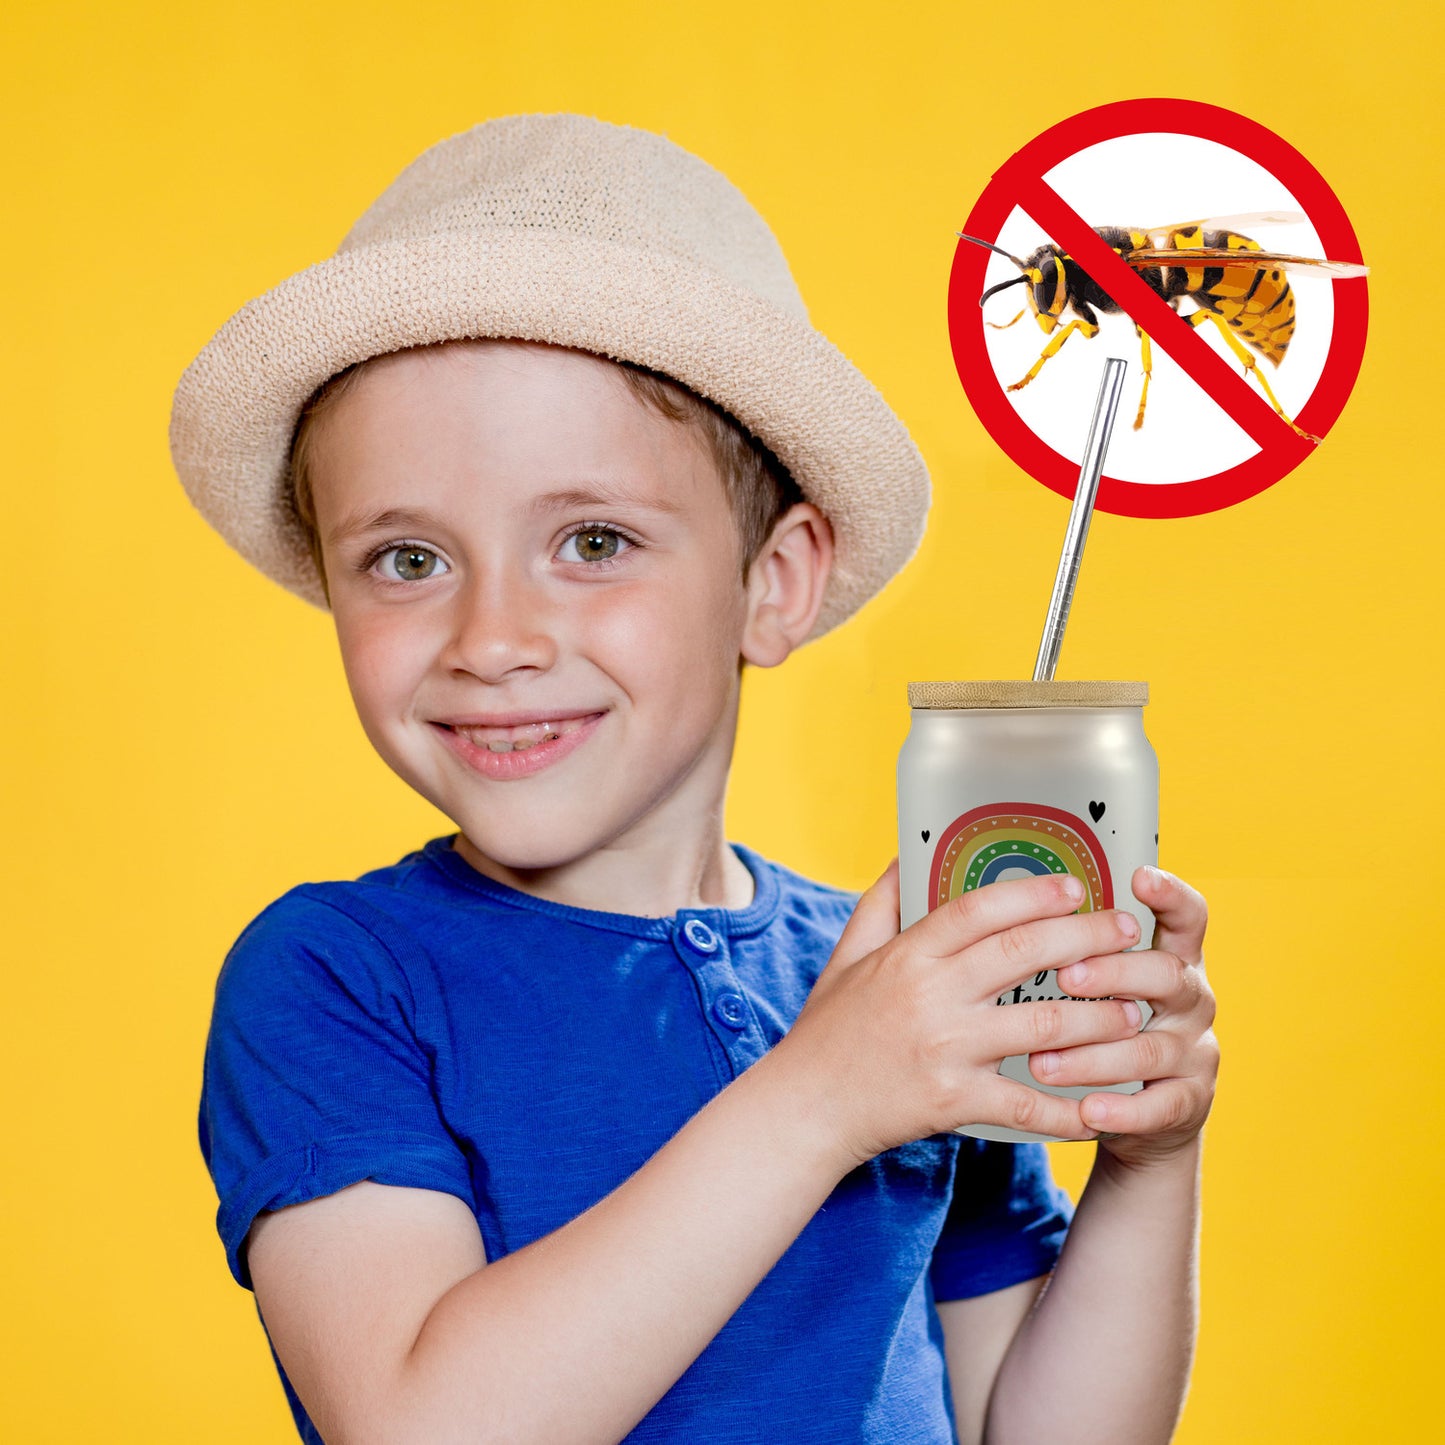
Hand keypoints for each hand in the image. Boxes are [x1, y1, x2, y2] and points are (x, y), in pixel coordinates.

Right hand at [774, 860, 1147, 1168]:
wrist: (804, 1108)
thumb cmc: (829, 1028)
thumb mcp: (847, 954)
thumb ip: (883, 902)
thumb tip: (910, 851)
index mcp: (907, 955)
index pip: (978, 909)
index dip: (1032, 893)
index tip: (1076, 885)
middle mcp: (929, 996)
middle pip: (1022, 956)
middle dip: (1085, 938)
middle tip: (1127, 931)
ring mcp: (945, 1050)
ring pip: (1041, 1027)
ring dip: (1098, 1017)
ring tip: (1134, 1009)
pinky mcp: (954, 1102)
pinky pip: (1026, 1104)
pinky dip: (1069, 1110)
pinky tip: (1103, 1106)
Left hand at [1037, 866, 1217, 1168]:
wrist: (1145, 1114)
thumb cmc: (1108, 1031)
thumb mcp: (1107, 986)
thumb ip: (1081, 950)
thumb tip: (1021, 908)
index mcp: (1173, 961)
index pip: (1187, 918)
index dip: (1171, 895)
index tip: (1139, 876)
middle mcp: (1192, 1001)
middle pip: (1166, 975)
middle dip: (1114, 973)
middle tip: (1066, 977)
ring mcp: (1195, 1054)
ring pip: (1150, 1048)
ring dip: (1093, 1055)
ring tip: (1041, 1062)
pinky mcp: (1188, 1104)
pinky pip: (1158, 1107)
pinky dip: (1121, 1110)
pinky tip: (1087, 1111)